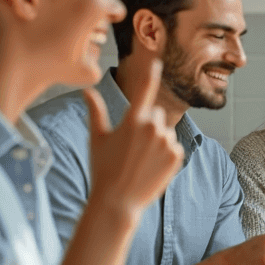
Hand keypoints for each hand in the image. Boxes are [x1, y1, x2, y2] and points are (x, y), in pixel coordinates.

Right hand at [83, 59, 183, 216]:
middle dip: (147, 125)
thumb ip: (96, 111)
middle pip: (156, 114)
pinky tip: (151, 166)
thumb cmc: (103, 169)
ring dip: (157, 140)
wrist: (118, 201)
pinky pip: (174, 146)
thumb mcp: (97, 138)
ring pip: (165, 131)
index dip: (151, 74)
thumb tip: (87, 89)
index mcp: (133, 120)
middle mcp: (153, 127)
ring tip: (141, 159)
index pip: (144, 90)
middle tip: (132, 147)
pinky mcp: (177, 156)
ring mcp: (167, 142)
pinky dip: (166, 153)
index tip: (158, 63)